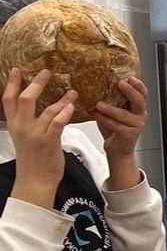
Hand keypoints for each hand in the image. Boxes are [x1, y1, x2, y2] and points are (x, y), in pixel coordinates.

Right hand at [3, 69, 75, 208]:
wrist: (35, 180)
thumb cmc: (34, 160)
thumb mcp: (26, 137)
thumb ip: (31, 122)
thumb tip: (43, 108)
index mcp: (15, 125)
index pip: (8, 100)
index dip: (12, 83)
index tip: (16, 70)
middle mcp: (22, 127)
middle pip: (24, 99)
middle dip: (35, 83)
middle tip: (46, 71)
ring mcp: (35, 134)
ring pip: (46, 109)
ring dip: (61, 98)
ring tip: (73, 91)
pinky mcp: (48, 142)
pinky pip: (57, 123)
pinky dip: (64, 112)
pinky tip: (72, 105)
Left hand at [95, 75, 146, 161]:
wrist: (118, 150)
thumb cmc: (115, 129)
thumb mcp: (115, 111)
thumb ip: (113, 100)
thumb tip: (99, 85)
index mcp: (138, 108)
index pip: (143, 94)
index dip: (138, 85)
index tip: (129, 77)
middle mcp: (140, 116)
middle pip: (139, 101)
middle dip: (130, 91)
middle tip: (121, 83)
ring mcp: (136, 126)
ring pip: (123, 114)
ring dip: (110, 108)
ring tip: (99, 104)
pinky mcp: (128, 134)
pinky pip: (115, 125)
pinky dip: (105, 120)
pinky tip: (97, 116)